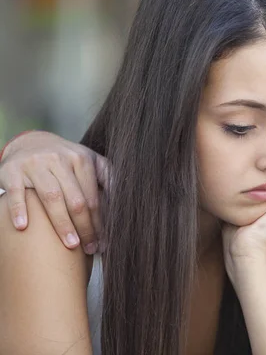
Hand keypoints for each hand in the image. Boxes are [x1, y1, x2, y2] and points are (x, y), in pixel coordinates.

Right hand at [0, 131, 108, 253]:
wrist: (32, 142)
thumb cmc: (67, 160)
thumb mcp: (91, 162)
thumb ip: (109, 178)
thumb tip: (127, 202)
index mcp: (82, 159)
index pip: (94, 197)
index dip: (100, 222)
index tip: (103, 242)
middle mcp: (60, 159)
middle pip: (76, 200)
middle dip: (85, 227)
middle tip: (89, 248)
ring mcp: (36, 164)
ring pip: (52, 197)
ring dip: (61, 223)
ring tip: (70, 244)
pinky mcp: (13, 170)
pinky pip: (16, 192)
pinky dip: (19, 209)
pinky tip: (23, 226)